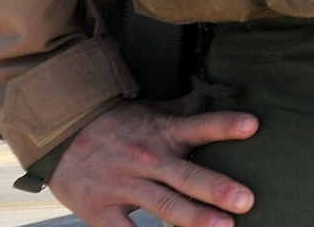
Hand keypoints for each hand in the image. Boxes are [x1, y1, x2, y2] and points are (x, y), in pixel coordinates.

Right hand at [48, 98, 258, 226]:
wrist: (61, 135)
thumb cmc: (117, 125)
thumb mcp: (153, 112)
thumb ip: (184, 112)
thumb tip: (216, 98)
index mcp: (162, 133)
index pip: (199, 126)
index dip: (225, 126)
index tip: (252, 126)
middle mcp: (147, 159)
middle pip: (186, 175)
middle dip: (216, 189)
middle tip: (246, 201)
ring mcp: (124, 186)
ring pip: (164, 205)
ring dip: (194, 219)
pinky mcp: (101, 211)